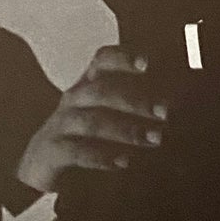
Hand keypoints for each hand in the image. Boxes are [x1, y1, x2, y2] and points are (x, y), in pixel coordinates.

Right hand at [14, 45, 168, 193]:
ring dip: (126, 130)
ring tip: (154, 140)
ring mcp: (61, 124)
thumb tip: (178, 105)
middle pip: (102, 91)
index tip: (147, 63)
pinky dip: (101, 157)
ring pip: (92, 121)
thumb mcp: (109, 112)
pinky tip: (123, 163)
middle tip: (165, 113)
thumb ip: (139, 103)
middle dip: (136, 100)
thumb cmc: (88, 133)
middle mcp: (75, 99)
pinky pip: (76, 152)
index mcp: (91, 83)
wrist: (41, 162)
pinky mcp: (51, 151)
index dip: (123, 58)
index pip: (103, 60)